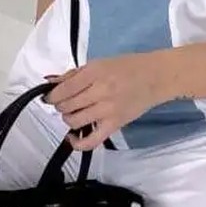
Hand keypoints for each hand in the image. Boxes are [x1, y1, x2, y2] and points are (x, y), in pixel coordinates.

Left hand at [44, 52, 174, 150]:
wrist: (156, 77)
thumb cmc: (127, 67)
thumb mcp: (98, 64)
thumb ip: (73, 74)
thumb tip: (49, 82)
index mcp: (94, 73)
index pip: (64, 90)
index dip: (52, 96)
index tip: (51, 97)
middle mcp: (100, 92)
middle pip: (66, 106)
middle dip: (61, 106)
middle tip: (66, 103)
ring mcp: (107, 110)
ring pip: (74, 122)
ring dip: (69, 119)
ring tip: (75, 113)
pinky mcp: (114, 125)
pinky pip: (91, 141)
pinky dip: (78, 143)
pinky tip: (73, 138)